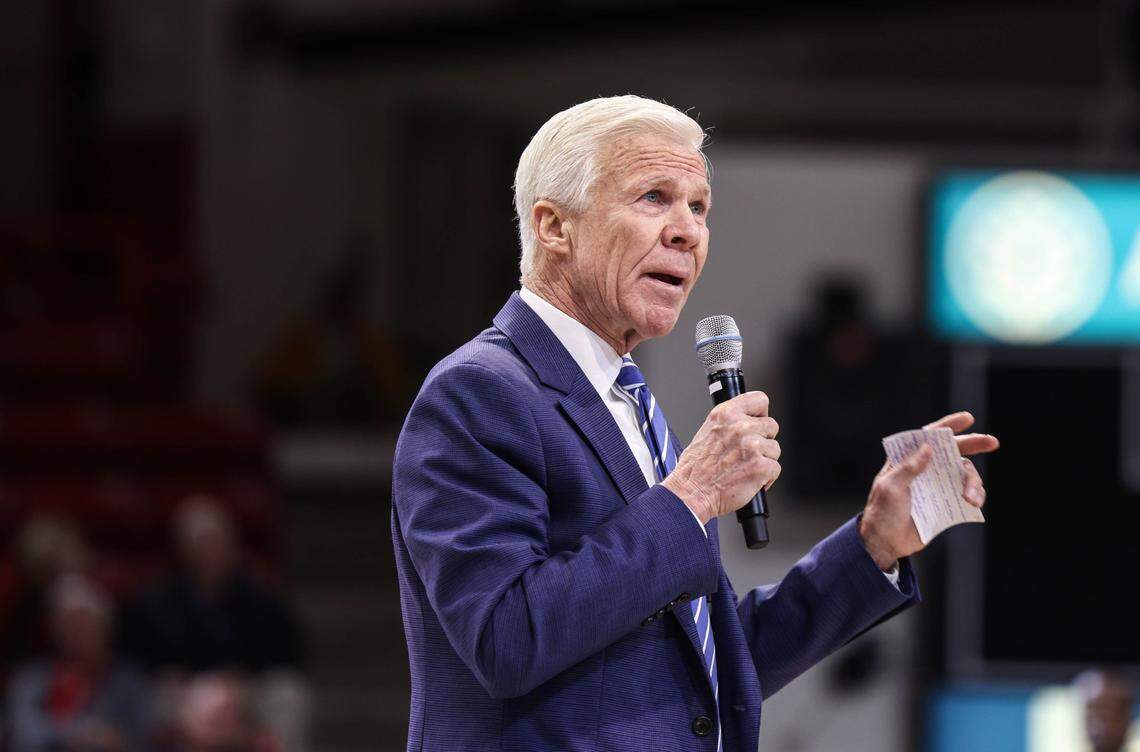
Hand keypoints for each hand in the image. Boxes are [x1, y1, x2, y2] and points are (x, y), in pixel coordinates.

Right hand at [662, 391, 779, 524]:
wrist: (692, 492)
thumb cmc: (695, 469)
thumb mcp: (706, 431)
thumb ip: (728, 423)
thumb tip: (746, 421)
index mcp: (726, 414)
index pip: (759, 399)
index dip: (761, 413)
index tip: (758, 421)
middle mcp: (740, 427)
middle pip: (771, 426)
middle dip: (763, 439)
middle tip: (749, 452)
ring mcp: (752, 446)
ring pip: (774, 449)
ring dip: (764, 459)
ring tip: (745, 467)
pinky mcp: (761, 466)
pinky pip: (775, 468)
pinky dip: (766, 477)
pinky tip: (750, 479)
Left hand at [859, 411, 998, 570]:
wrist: (886, 543)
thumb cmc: (881, 512)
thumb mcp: (890, 487)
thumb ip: (908, 468)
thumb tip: (929, 447)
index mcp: (906, 460)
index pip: (928, 437)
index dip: (948, 426)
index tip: (968, 418)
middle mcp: (925, 470)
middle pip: (953, 451)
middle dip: (974, 444)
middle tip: (992, 442)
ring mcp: (936, 486)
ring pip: (963, 474)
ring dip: (973, 482)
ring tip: (972, 497)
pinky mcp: (944, 504)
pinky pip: (966, 495)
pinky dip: (975, 496)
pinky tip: (974, 503)